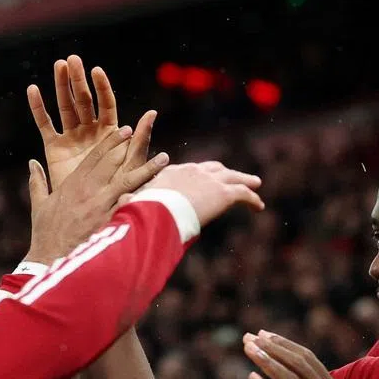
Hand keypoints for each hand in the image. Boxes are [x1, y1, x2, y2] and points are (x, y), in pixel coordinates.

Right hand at [26, 123, 166, 264]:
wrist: (50, 260)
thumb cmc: (45, 235)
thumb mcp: (39, 205)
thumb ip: (37, 182)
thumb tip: (32, 164)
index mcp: (73, 184)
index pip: (96, 156)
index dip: (111, 141)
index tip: (124, 129)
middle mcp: (88, 190)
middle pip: (113, 162)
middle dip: (129, 146)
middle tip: (144, 131)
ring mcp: (100, 205)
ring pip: (128, 181)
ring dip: (147, 169)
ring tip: (164, 159)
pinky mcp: (110, 221)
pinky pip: (132, 205)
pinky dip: (146, 196)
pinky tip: (162, 191)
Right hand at [28, 56, 151, 190]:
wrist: (89, 222)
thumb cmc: (115, 196)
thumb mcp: (131, 165)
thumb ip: (141, 139)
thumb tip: (152, 113)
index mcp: (108, 135)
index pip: (105, 105)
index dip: (101, 87)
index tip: (96, 70)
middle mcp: (90, 133)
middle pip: (84, 102)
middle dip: (78, 80)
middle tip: (73, 59)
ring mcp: (72, 140)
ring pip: (66, 108)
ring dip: (61, 86)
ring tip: (57, 65)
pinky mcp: (55, 150)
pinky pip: (46, 126)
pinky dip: (38, 108)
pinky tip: (32, 89)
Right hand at [139, 161, 263, 226]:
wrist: (161, 210)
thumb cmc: (142, 211)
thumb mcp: (132, 206)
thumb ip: (130, 205)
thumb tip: (119, 209)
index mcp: (172, 173)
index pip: (189, 171)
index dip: (199, 175)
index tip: (204, 178)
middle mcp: (193, 172)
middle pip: (214, 168)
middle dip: (224, 172)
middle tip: (233, 176)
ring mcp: (210, 181)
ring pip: (233, 177)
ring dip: (245, 180)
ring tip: (255, 184)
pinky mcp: (224, 193)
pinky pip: (243, 194)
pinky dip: (252, 199)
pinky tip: (259, 206)